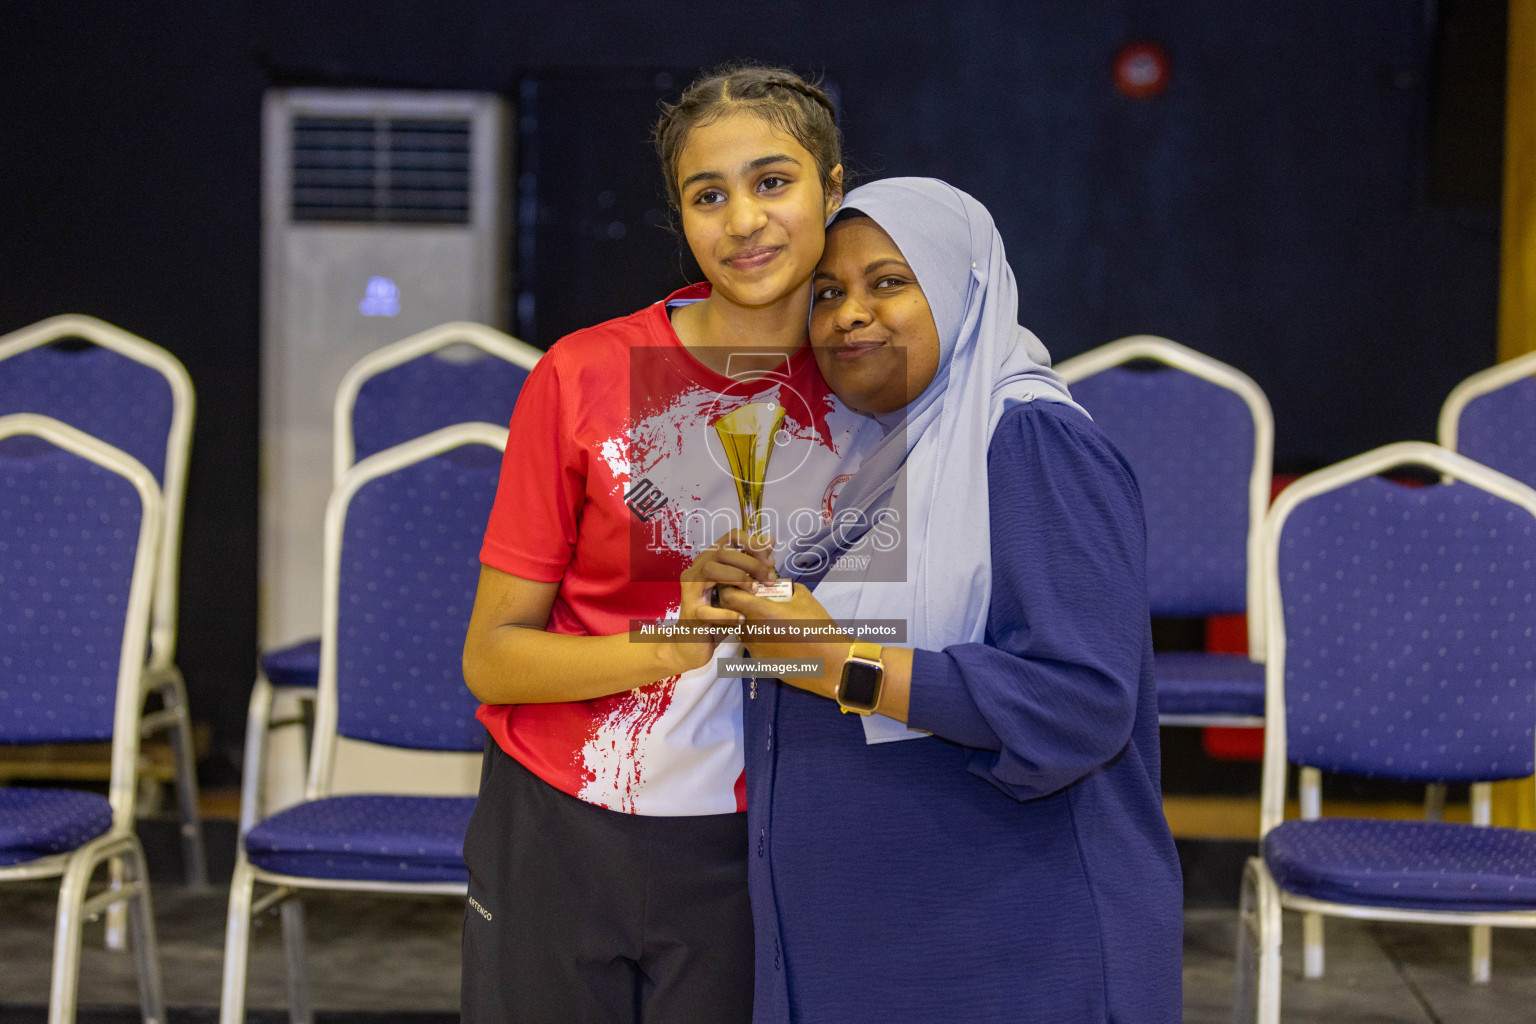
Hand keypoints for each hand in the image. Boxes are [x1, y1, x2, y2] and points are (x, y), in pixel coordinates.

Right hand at [665, 530, 776, 673]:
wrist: (691, 645)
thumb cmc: (717, 616)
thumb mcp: (735, 588)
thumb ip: (750, 566)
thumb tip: (770, 542)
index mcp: (708, 561)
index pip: (730, 537)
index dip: (752, 544)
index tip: (769, 561)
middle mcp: (696, 571)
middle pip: (723, 552)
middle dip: (751, 563)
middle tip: (769, 579)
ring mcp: (690, 592)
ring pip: (711, 570)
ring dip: (738, 578)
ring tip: (754, 592)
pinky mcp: (690, 615)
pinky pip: (708, 611)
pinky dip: (727, 613)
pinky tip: (742, 618)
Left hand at [718, 582, 853, 697]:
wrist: (829, 662)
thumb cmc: (818, 627)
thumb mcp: (804, 598)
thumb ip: (785, 587)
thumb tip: (777, 584)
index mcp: (760, 612)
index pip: (727, 596)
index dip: (729, 588)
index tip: (740, 586)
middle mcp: (751, 631)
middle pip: (731, 614)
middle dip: (738, 605)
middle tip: (753, 600)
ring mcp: (753, 649)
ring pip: (741, 630)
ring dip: (749, 621)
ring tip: (769, 618)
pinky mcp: (760, 662)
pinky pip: (752, 644)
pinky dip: (758, 637)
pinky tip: (777, 636)